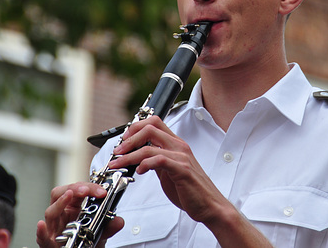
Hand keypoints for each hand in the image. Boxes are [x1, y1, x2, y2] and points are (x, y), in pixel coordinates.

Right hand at [36, 183, 123, 247]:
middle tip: (85, 190)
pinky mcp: (49, 243)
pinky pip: (42, 237)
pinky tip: (42, 225)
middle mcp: (62, 214)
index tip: (102, 191)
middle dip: (73, 188)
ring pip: (51, 212)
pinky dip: (41, 231)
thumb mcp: (101, 231)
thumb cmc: (88, 240)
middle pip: (60, 194)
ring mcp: (54, 227)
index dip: (88, 187)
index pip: (77, 190)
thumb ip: (110, 225)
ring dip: (60, 203)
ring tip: (68, 196)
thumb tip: (118, 221)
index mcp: (73, 207)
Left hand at [108, 116, 222, 223]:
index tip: (124, 140)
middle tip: (118, 151)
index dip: (135, 128)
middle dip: (129, 138)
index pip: (154, 123)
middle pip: (150, 128)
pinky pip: (159, 160)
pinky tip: (140, 171)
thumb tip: (140, 157)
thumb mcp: (170, 170)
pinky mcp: (182, 169)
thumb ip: (157, 160)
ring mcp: (181, 157)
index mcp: (176, 144)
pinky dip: (145, 164)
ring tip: (119, 163)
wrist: (209, 205)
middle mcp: (179, 146)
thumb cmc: (191, 190)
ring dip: (129, 155)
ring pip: (149, 146)